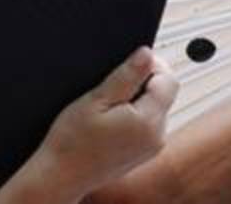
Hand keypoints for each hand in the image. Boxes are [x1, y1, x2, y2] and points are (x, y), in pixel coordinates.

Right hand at [0, 47, 177, 202]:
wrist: (62, 176)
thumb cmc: (72, 142)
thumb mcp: (96, 100)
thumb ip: (126, 76)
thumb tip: (147, 54)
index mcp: (148, 122)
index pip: (168, 79)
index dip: (152, 65)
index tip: (130, 63)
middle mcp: (157, 136)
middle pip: (164, 93)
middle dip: (144, 81)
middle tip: (114, 84)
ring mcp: (151, 146)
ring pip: (156, 106)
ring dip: (138, 98)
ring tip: (109, 104)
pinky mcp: (144, 152)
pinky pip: (149, 123)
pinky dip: (134, 114)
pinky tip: (111, 119)